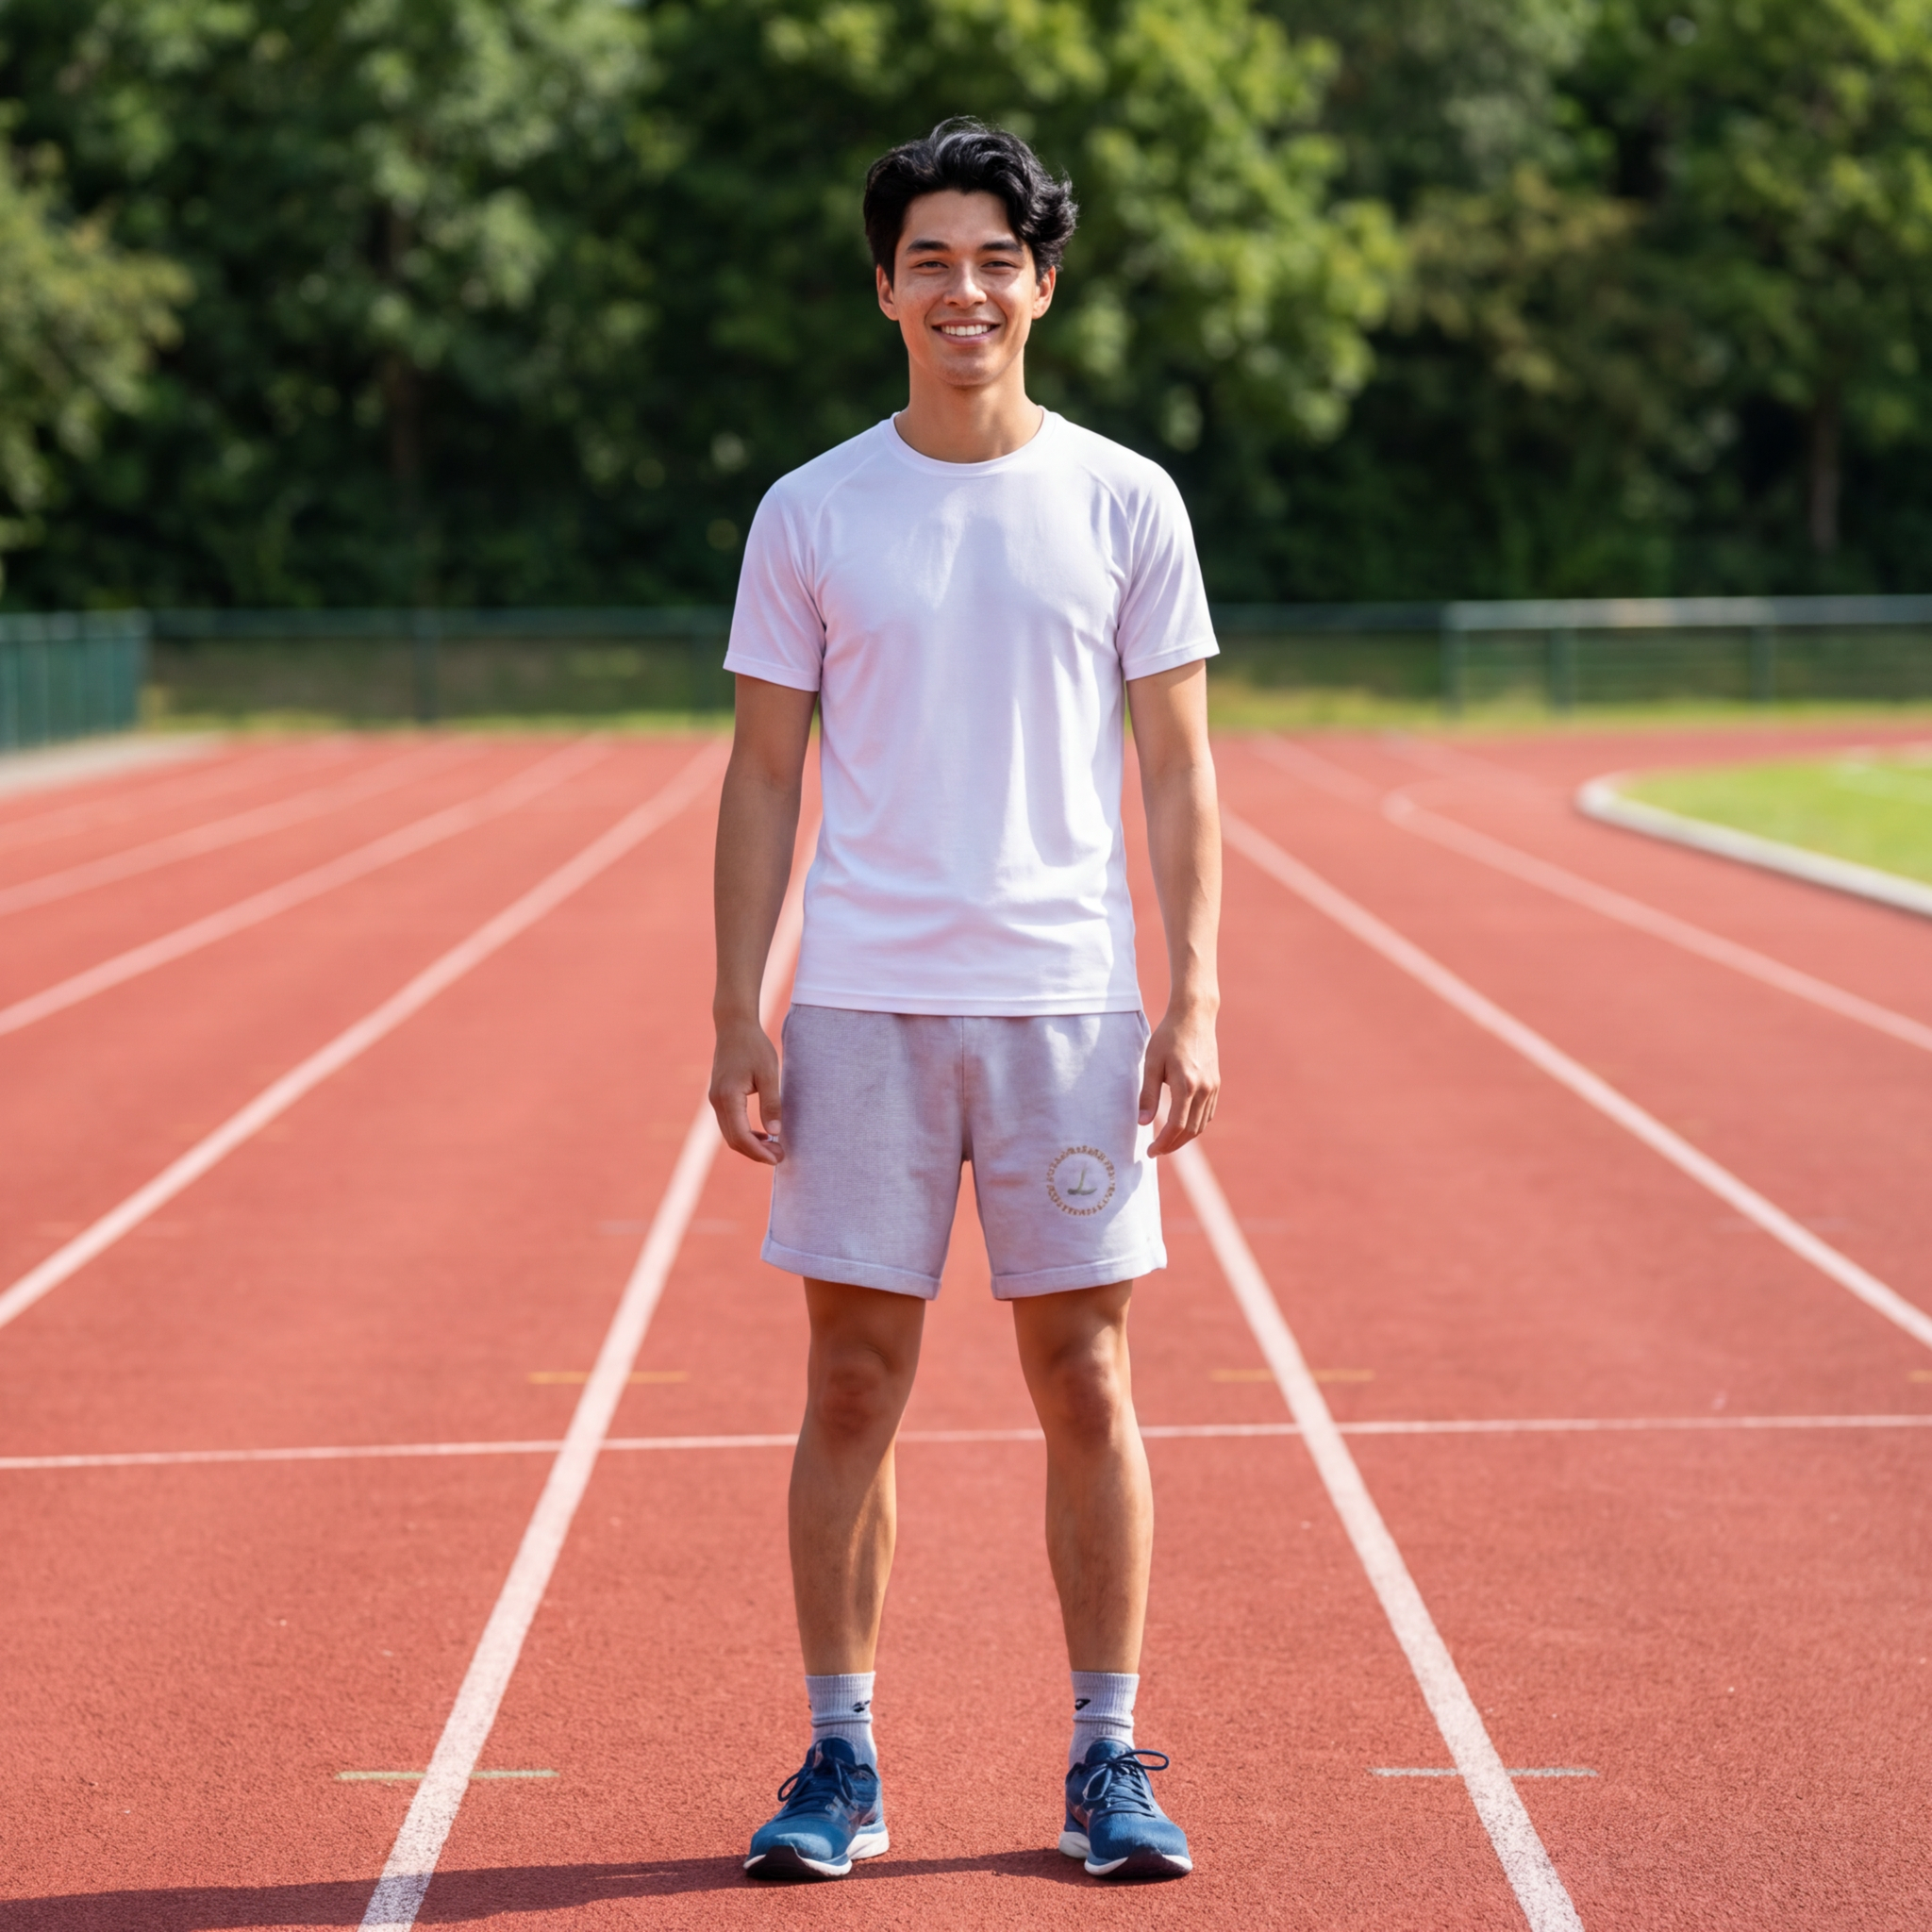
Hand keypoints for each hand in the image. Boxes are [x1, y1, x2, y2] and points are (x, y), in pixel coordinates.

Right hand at [710, 1014, 783, 1163]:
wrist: (734, 1027)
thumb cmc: (754, 1047)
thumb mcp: (769, 1074)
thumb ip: (771, 1104)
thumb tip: (774, 1133)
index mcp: (728, 1097)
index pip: (741, 1136)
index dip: (759, 1152)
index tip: (778, 1157)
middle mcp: (717, 1101)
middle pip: (733, 1140)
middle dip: (756, 1153)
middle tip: (780, 1157)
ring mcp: (715, 1100)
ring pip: (730, 1134)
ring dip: (750, 1146)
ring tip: (774, 1149)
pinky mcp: (719, 1097)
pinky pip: (729, 1124)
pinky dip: (744, 1134)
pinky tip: (762, 1135)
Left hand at [1139, 1003, 1218, 1155]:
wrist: (1195, 1016)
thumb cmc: (1168, 1037)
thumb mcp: (1151, 1063)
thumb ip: (1147, 1094)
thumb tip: (1142, 1123)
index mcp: (1186, 1084)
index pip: (1176, 1125)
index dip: (1162, 1143)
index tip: (1150, 1151)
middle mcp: (1204, 1089)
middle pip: (1190, 1131)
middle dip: (1173, 1146)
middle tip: (1156, 1151)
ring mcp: (1213, 1087)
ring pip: (1201, 1125)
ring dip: (1184, 1138)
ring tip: (1166, 1143)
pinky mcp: (1216, 1084)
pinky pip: (1207, 1114)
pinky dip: (1195, 1126)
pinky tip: (1181, 1127)